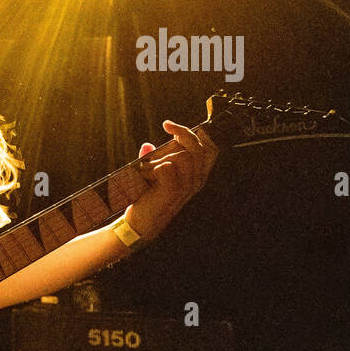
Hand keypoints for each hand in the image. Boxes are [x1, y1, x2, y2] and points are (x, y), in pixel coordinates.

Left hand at [125, 120, 218, 240]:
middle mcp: (195, 181)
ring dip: (159, 158)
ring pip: (181, 156)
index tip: (172, 126)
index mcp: (196, 176)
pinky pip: (167, 166)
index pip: (209, 149)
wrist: (140, 224)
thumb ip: (154, 160)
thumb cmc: (148, 200)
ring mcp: (186, 187)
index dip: (195, 134)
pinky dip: (152, 167)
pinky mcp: (173, 191)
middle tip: (165, 129)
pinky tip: (145, 175)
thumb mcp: (155, 177)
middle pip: (197, 148)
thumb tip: (148, 145)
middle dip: (181, 133)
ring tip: (147, 169)